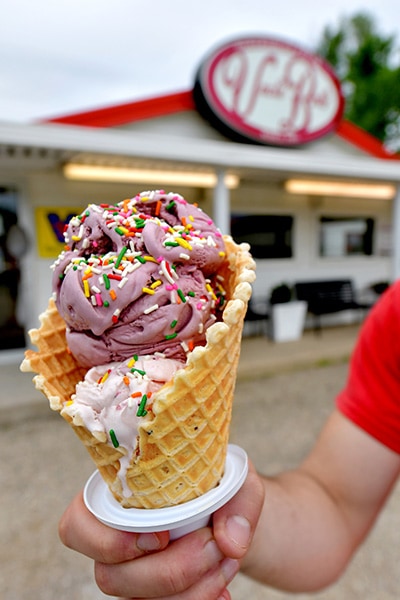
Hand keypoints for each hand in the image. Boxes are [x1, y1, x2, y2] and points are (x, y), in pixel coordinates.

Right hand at [59, 460, 264, 598]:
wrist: (234, 515)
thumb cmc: (220, 488)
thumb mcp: (236, 479)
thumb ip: (238, 501)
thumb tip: (231, 542)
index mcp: (115, 499)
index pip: (76, 525)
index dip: (103, 540)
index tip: (159, 537)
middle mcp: (114, 541)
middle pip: (110, 576)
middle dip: (169, 570)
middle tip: (214, 545)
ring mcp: (132, 575)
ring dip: (189, 592)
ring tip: (227, 561)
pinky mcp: (154, 597)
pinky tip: (222, 589)